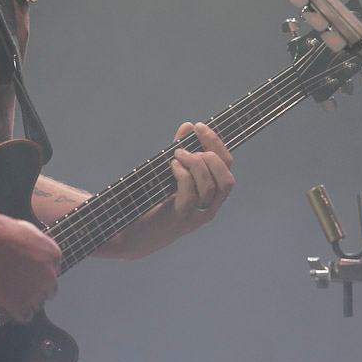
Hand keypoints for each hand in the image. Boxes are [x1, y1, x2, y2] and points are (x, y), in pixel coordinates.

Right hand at [0, 213, 60, 323]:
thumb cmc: (0, 232)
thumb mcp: (27, 230)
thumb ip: (37, 245)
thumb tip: (34, 252)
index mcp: (53, 256)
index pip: (52, 272)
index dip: (38, 274)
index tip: (26, 273)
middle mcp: (50, 276)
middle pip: (48, 291)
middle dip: (36, 289)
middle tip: (18, 285)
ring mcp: (36, 292)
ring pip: (37, 305)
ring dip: (26, 301)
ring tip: (9, 293)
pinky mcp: (20, 305)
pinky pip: (25, 316)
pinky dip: (17, 312)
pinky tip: (8, 304)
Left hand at [99, 122, 234, 258]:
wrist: (134, 235)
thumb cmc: (154, 201)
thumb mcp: (171, 173)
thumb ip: (182, 151)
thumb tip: (188, 126)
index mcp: (211, 193)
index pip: (227, 165)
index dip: (216, 143)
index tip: (198, 127)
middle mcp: (209, 206)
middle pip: (226, 178)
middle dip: (210, 154)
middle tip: (185, 148)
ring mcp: (196, 216)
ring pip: (210, 187)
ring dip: (194, 165)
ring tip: (176, 156)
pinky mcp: (179, 219)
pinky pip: (190, 196)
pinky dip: (183, 176)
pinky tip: (171, 168)